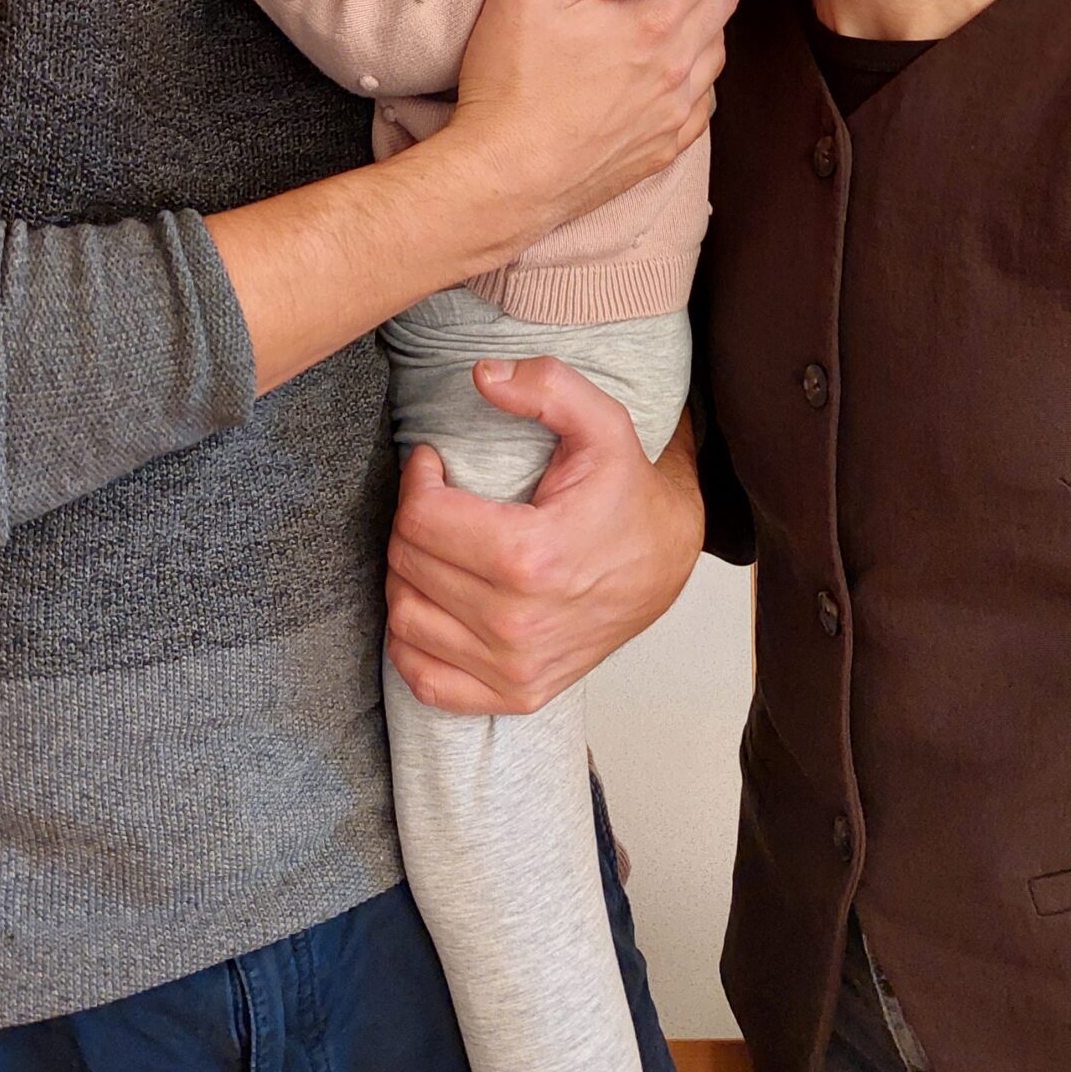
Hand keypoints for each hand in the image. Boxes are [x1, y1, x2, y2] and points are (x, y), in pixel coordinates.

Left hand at [387, 363, 703, 712]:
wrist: (665, 564)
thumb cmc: (626, 494)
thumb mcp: (602, 423)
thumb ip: (547, 385)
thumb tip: (481, 376)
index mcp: (532, 557)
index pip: (422, 518)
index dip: (417, 478)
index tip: (433, 462)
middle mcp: (517, 623)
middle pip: (408, 564)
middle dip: (412, 519)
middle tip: (437, 499)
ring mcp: (515, 668)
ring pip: (405, 617)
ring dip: (408, 573)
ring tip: (438, 543)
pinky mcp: (514, 695)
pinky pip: (424, 678)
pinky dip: (412, 641)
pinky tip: (434, 602)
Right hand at [446, 0, 736, 241]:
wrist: (500, 185)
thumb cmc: (508, 93)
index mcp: (654, 29)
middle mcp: (676, 74)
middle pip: (721, 14)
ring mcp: (671, 119)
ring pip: (715, 63)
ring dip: (705, 35)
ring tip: (683, 12)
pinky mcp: (657, 155)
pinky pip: (699, 114)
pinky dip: (694, 88)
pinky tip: (673, 79)